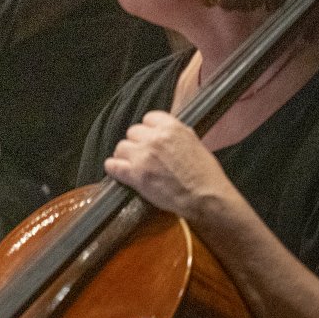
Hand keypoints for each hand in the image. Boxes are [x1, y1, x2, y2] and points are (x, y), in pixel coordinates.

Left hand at [103, 110, 235, 222]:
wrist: (206, 198)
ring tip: (134, 165)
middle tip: (144, 155)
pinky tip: (120, 172)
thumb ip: (176, 135)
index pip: (148, 118)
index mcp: (172, 128)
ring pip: (120, 147)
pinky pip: (112, 165)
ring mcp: (143, 156)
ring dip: (126, 156)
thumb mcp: (195, 144)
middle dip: (137, 143)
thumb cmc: (206, 176)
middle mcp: (155, 138)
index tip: (150, 137)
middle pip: (133, 132)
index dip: (149, 130)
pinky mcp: (135, 174)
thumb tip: (164, 133)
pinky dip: (114, 169)